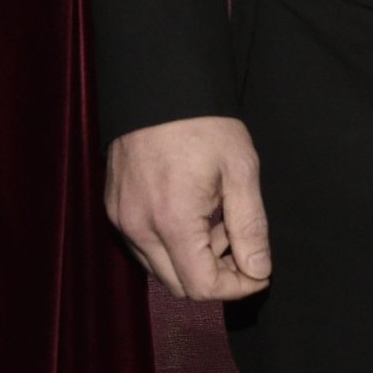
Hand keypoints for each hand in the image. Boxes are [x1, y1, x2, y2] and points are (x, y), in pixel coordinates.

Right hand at [107, 116, 270, 299]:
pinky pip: (143, 246)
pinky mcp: (114, 206)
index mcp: (172, 221)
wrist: (159, 84)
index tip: (258, 270)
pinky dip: (170, 244)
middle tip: (238, 242)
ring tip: (216, 222)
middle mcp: (138, 227)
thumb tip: (259, 271)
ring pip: (159, 269)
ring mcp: (121, 217)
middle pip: (178, 286)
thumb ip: (250, 227)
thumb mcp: (239, 170)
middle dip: (215, 275)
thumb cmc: (203, 123)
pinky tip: (191, 212)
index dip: (236, 286)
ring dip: (191, 260)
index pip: (202, 287)